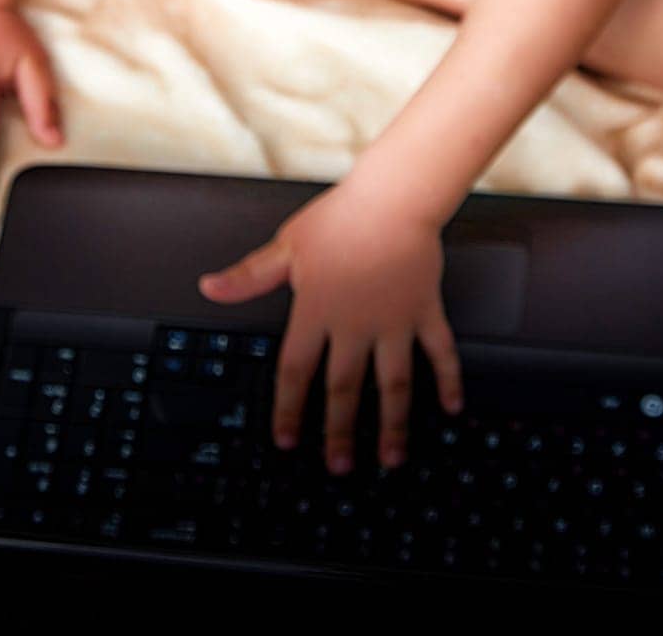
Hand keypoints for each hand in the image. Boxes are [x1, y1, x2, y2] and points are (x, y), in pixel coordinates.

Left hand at [196, 182, 463, 474]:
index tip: (286, 439)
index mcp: (317, 311)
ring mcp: (393, 321)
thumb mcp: (285, 246)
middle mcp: (355, 324)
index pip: (296, 371)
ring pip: (393, 385)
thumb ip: (249, 275)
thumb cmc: (341, 217)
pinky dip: (448, 380)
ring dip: (391, 425)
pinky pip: (439, 352)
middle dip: (339, 432)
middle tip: (338, 466)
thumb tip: (210, 288)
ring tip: (391, 457)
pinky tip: (452, 407)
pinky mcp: (423, 310)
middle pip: (344, 389)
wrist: (394, 197)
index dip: (289, 409)